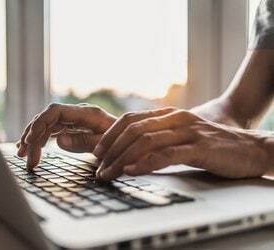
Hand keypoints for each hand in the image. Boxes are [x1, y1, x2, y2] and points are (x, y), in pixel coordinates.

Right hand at [17, 103, 115, 169]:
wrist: (133, 141)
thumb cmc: (123, 143)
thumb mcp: (106, 145)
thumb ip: (84, 142)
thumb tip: (58, 140)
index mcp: (87, 114)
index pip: (55, 112)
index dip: (40, 124)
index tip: (30, 141)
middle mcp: (78, 114)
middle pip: (47, 119)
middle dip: (33, 136)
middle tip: (25, 157)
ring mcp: (74, 120)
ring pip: (47, 125)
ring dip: (33, 138)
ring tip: (23, 155)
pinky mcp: (73, 127)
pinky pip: (52, 131)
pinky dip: (40, 140)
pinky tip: (31, 149)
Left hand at [93, 107, 268, 180]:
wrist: (248, 148)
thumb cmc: (210, 145)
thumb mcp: (180, 136)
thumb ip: (159, 138)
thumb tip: (130, 152)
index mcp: (168, 115)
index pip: (130, 119)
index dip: (110, 135)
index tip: (97, 153)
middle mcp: (175, 118)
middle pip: (133, 129)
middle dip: (111, 149)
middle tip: (99, 168)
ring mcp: (187, 131)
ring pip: (146, 141)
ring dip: (122, 159)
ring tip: (109, 173)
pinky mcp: (199, 147)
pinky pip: (167, 153)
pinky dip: (146, 163)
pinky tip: (133, 171)